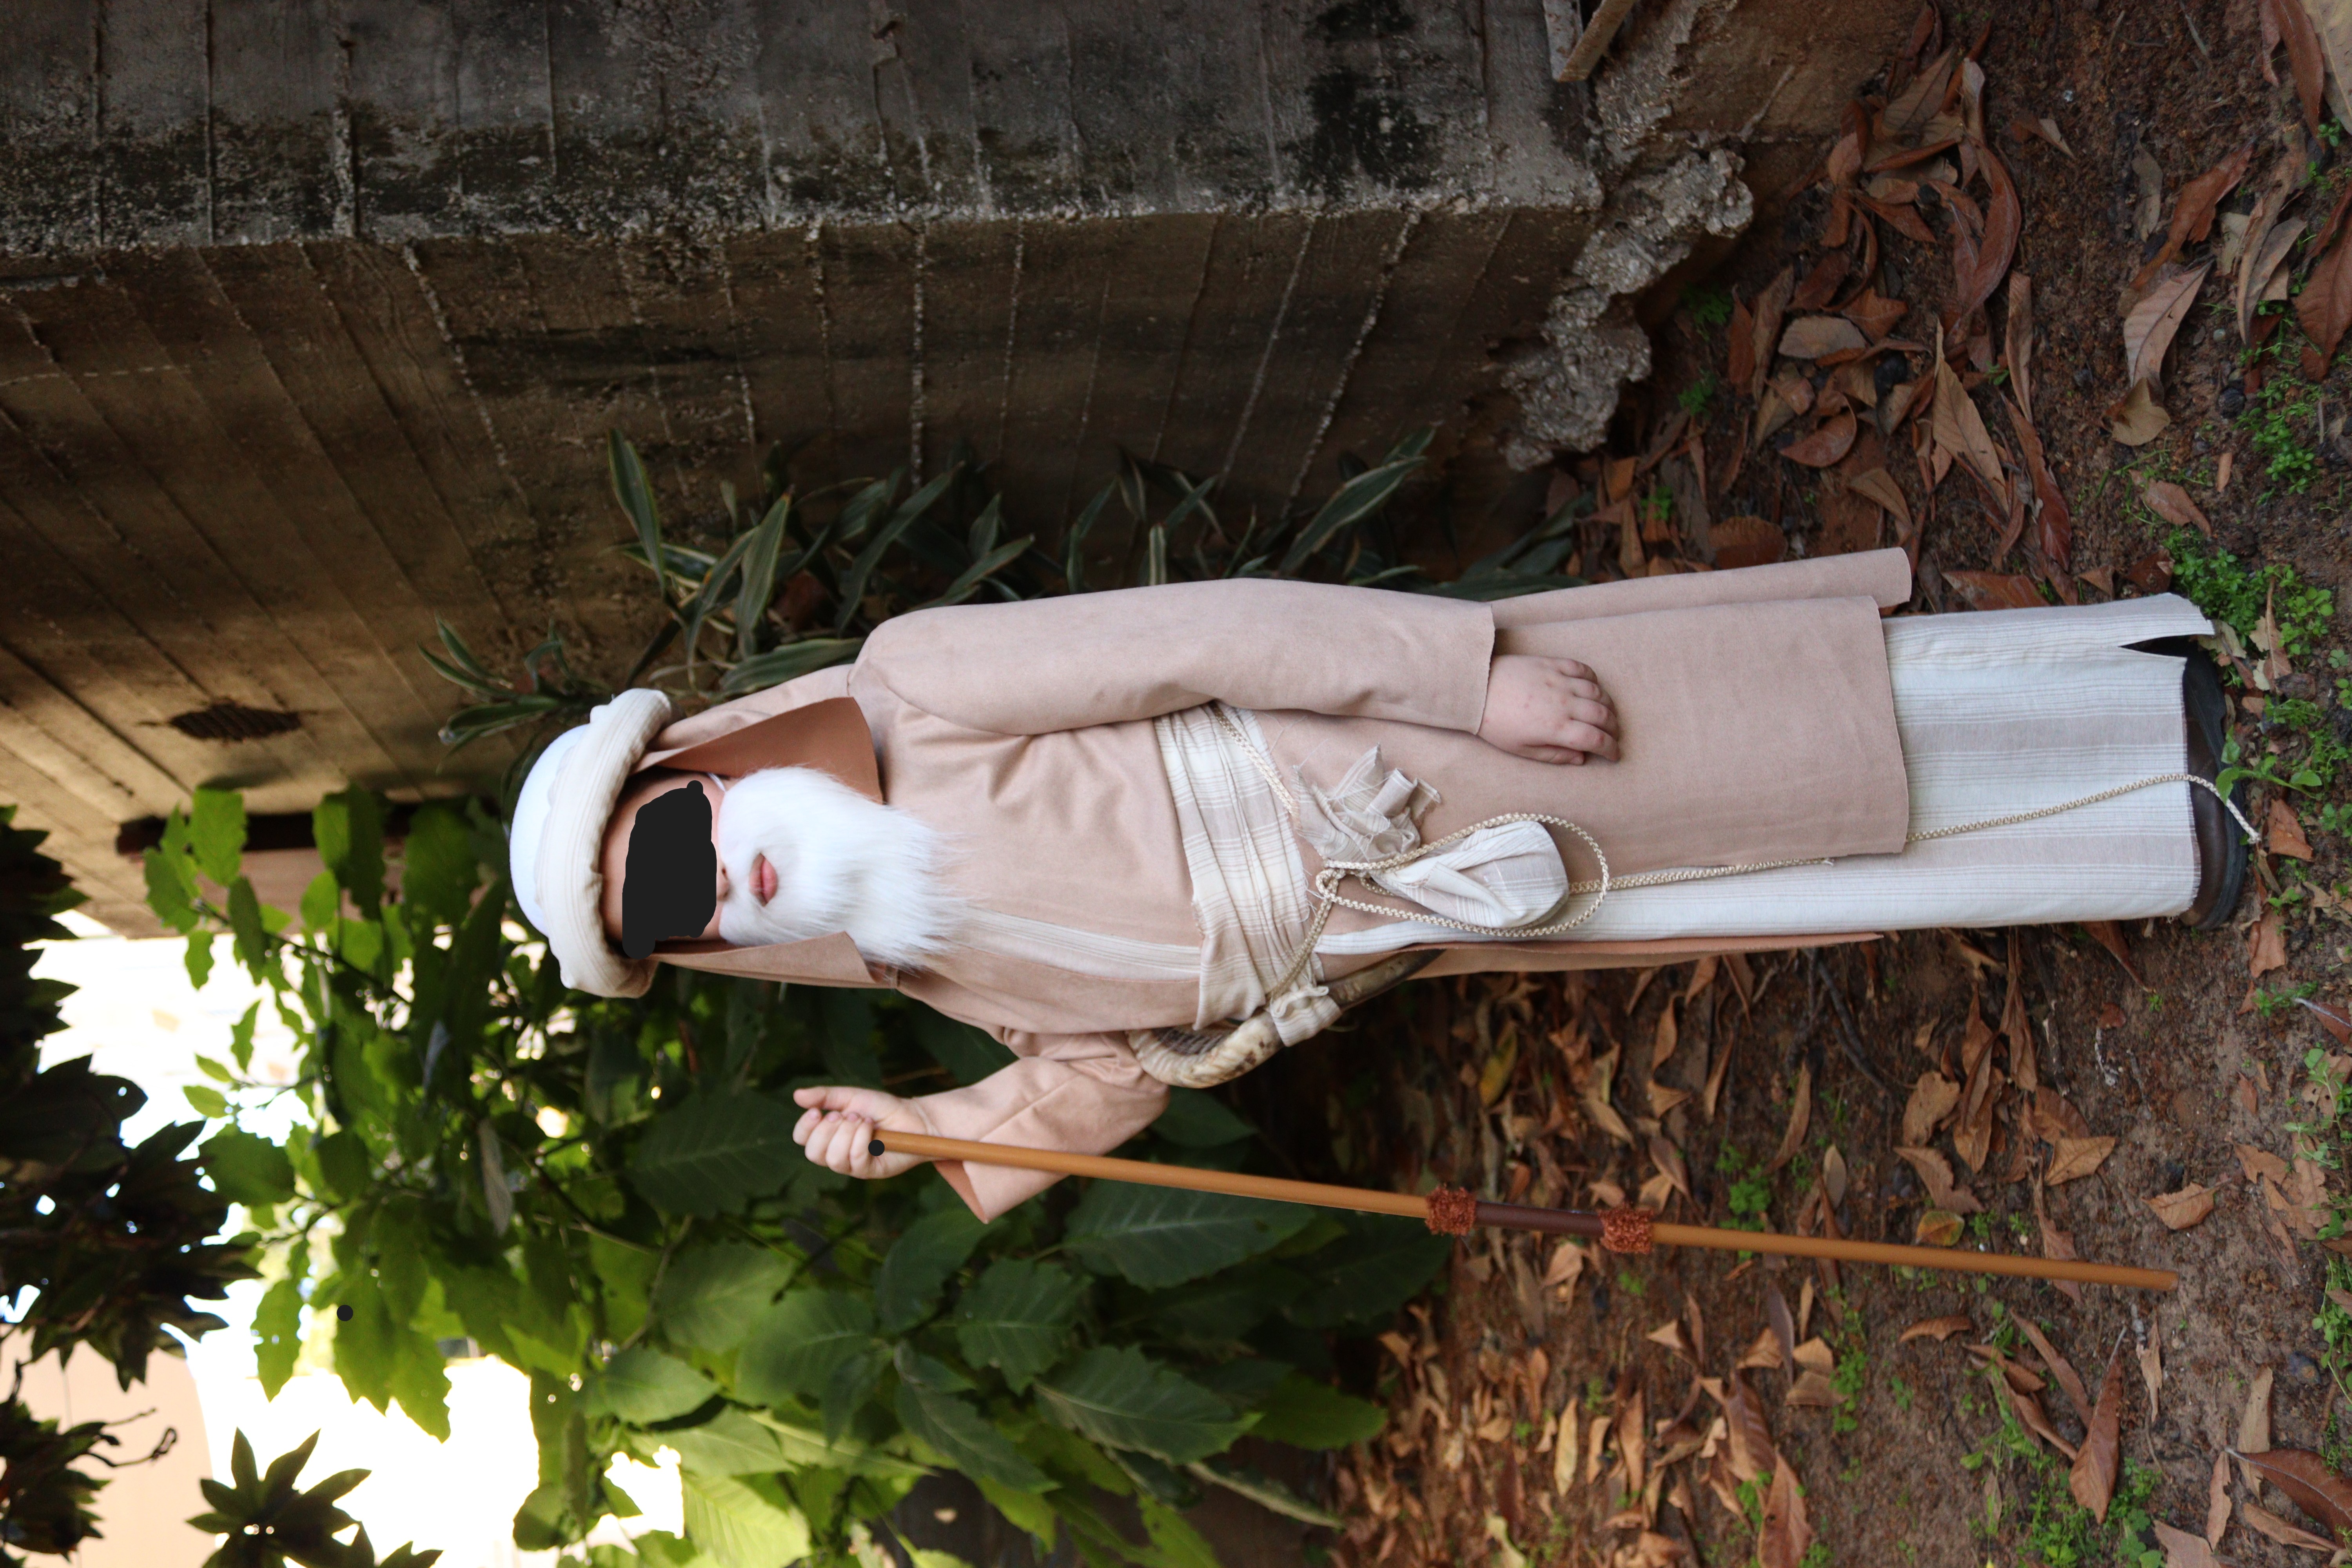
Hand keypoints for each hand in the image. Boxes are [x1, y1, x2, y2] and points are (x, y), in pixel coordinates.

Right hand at [790, 1085, 929, 1179]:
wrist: (912, 1117)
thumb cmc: (881, 1108)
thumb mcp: (851, 1097)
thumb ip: (825, 1096)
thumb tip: (796, 1095)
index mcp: (828, 1135)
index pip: (802, 1139)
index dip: (805, 1126)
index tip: (817, 1111)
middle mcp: (836, 1153)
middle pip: (813, 1153)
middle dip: (827, 1130)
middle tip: (846, 1115)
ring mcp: (852, 1165)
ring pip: (833, 1159)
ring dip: (847, 1134)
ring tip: (862, 1120)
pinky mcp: (869, 1171)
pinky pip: (855, 1161)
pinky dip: (861, 1141)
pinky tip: (871, 1129)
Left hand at [1476, 654, 1619, 763]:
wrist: (1475, 689)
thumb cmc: (1495, 724)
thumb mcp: (1522, 750)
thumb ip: (1554, 756)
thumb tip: (1581, 758)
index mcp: (1556, 728)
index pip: (1596, 739)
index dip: (1611, 749)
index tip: (1615, 755)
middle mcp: (1564, 703)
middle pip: (1603, 716)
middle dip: (1614, 729)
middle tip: (1614, 736)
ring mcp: (1559, 681)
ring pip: (1598, 693)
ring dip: (1609, 705)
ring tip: (1608, 715)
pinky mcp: (1552, 664)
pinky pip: (1583, 669)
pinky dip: (1594, 680)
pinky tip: (1593, 689)